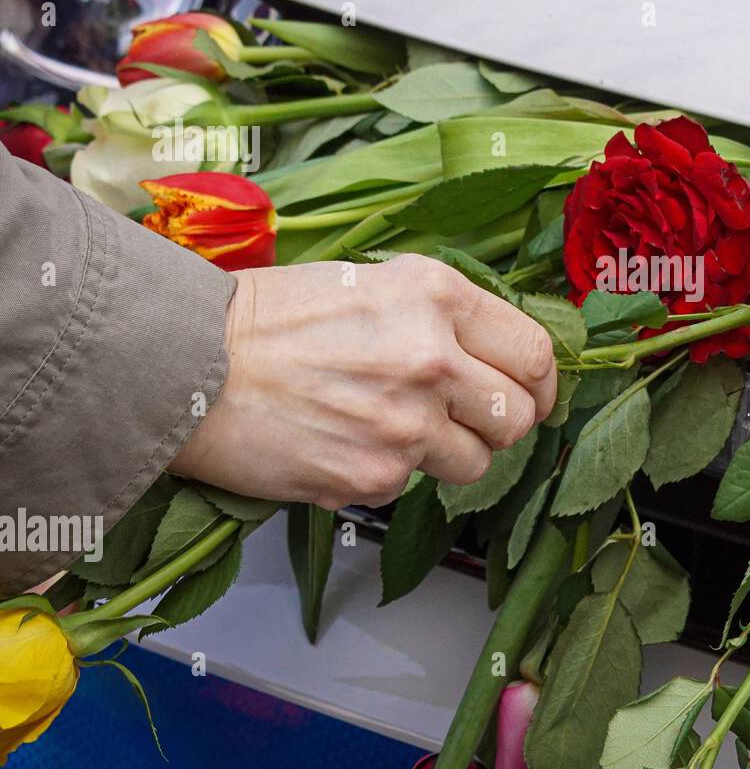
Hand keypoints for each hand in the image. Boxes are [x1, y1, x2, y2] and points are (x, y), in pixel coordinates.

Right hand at [170, 255, 555, 508]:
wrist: (189, 363)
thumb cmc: (273, 317)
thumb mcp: (375, 282)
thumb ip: (445, 316)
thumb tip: (501, 356)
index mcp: (438, 295)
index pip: (536, 352)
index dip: (541, 382)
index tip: (531, 393)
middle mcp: (434, 356)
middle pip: (521, 415)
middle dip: (504, 423)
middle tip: (474, 421)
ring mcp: (407, 422)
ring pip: (479, 462)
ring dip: (451, 454)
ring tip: (398, 429)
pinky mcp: (375, 476)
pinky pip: (415, 486)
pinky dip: (392, 473)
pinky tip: (349, 442)